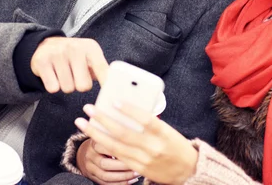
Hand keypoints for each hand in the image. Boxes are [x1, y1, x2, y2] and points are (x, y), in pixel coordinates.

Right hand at [30, 37, 108, 92]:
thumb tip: (115, 88)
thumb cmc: (73, 56)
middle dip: (79, 85)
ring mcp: (58, 54)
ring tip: (63, 73)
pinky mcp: (42, 61)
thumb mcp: (90, 57)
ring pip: (67, 88)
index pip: (103, 71)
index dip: (107, 86)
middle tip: (74, 75)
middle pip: (83, 86)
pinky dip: (53, 86)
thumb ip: (102, 71)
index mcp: (91, 48)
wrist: (45, 44)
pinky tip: (53, 74)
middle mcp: (75, 48)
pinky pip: (53, 88)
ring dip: (65, 85)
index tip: (111, 98)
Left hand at [75, 104, 197, 184]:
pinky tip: (94, 136)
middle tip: (88, 109)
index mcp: (164, 134)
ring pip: (116, 146)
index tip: (114, 101)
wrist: (188, 170)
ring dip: (96, 133)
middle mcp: (153, 147)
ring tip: (83, 122)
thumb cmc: (175, 144)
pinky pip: (118, 156)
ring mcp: (144, 160)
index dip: (130, 110)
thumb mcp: (167, 130)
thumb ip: (148, 122)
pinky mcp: (139, 169)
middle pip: (124, 133)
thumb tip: (124, 109)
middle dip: (103, 120)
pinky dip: (105, 145)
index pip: (146, 120)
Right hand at [76, 138, 139, 184]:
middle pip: (105, 164)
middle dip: (123, 167)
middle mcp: (90, 156)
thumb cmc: (102, 142)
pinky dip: (120, 183)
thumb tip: (137, 136)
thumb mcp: (105, 135)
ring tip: (136, 174)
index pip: (106, 148)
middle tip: (137, 165)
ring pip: (106, 176)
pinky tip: (131, 180)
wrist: (85, 152)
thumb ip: (116, 136)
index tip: (135, 152)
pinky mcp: (93, 177)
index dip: (121, 151)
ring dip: (123, 177)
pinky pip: (106, 184)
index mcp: (94, 143)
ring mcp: (90, 168)